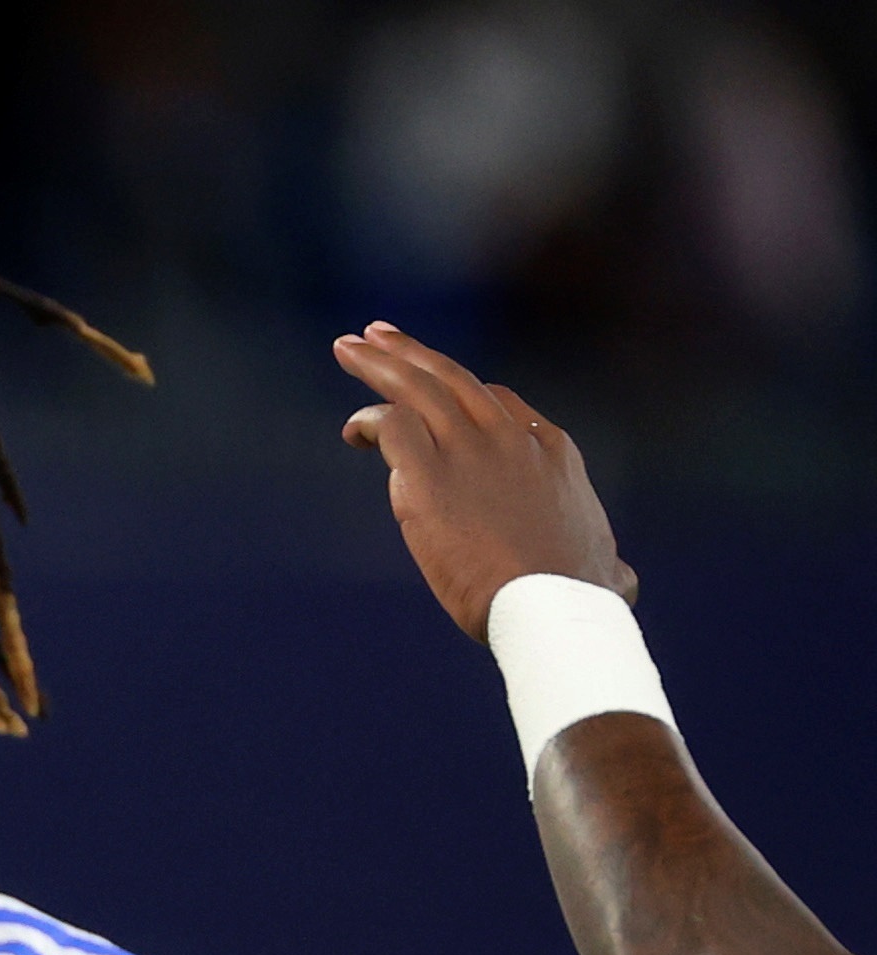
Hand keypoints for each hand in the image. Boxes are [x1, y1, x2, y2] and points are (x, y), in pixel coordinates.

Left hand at [335, 322, 634, 638]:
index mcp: (550, 449)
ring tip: (347, 347)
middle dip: (412, 353)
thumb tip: (623, 578)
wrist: (555, 605)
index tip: (430, 392)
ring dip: (379, 364)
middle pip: (454, 378)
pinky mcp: (429, 477)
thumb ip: (609, 565)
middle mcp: (510, 437)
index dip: (459, 393)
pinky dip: (368, 421)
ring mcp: (470, 451)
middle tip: (377, 334)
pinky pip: (391, 426)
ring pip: (418, 388)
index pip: (498, 401)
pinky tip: (354, 432)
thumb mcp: (607, 569)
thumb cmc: (581, 600)